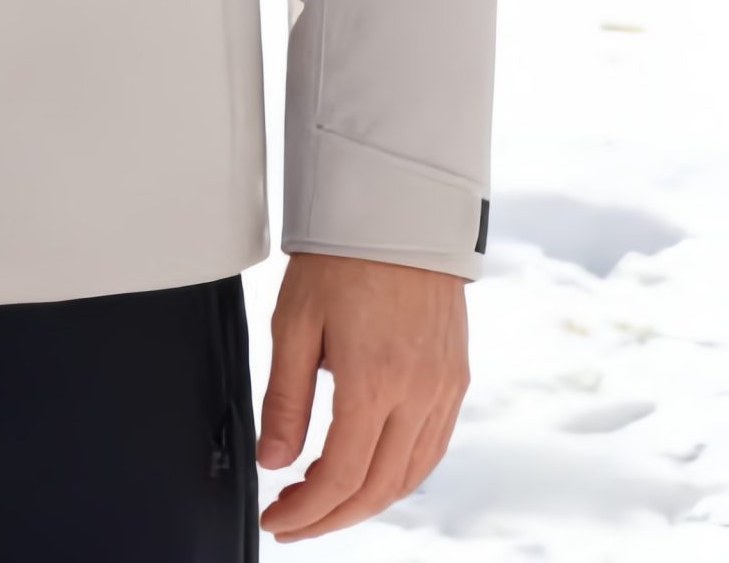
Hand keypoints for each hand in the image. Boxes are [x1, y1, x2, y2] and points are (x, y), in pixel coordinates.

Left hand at [257, 252, 468, 540]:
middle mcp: (418, 393)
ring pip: (410, 476)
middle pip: (378, 488)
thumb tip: (273, 460)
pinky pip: (432, 448)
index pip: (341, 477)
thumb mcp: (294, 321)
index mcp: (373, 380)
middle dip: (332, 517)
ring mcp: (444, 388)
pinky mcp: (456, 377)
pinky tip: (371, 472)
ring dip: (367, 501)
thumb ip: (284, 398)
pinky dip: (400, 474)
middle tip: (295, 520)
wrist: (397, 208)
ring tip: (326, 503)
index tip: (278, 519)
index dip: (307, 512)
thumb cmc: (342, 253)